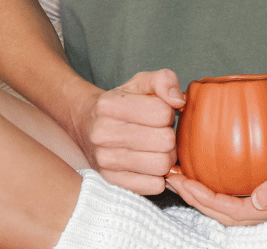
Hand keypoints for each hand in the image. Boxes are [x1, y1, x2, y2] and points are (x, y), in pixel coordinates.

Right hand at [71, 69, 184, 194]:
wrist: (87, 124)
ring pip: (161, 165)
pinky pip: (153, 186)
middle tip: (160, 133)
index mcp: (110, 105)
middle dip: (169, 136)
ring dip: (166, 157)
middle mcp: (103, 133)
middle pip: (165, 141)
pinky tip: (150, 164)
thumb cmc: (122, 103)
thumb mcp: (141, 82)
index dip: (168, 112)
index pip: (162, 112)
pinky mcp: (111, 182)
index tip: (159, 113)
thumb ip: (164, 80)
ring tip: (157, 148)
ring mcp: (105, 161)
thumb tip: (179, 101)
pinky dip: (159, 177)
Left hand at [165, 135, 266, 225]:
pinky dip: (219, 181)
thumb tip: (257, 199)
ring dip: (203, 192)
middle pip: (224, 212)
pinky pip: (240, 189)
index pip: (232, 212)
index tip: (182, 180)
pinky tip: (208, 164)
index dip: (204, 200)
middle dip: (195, 197)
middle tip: (170, 175)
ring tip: (181, 173)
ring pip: (229, 203)